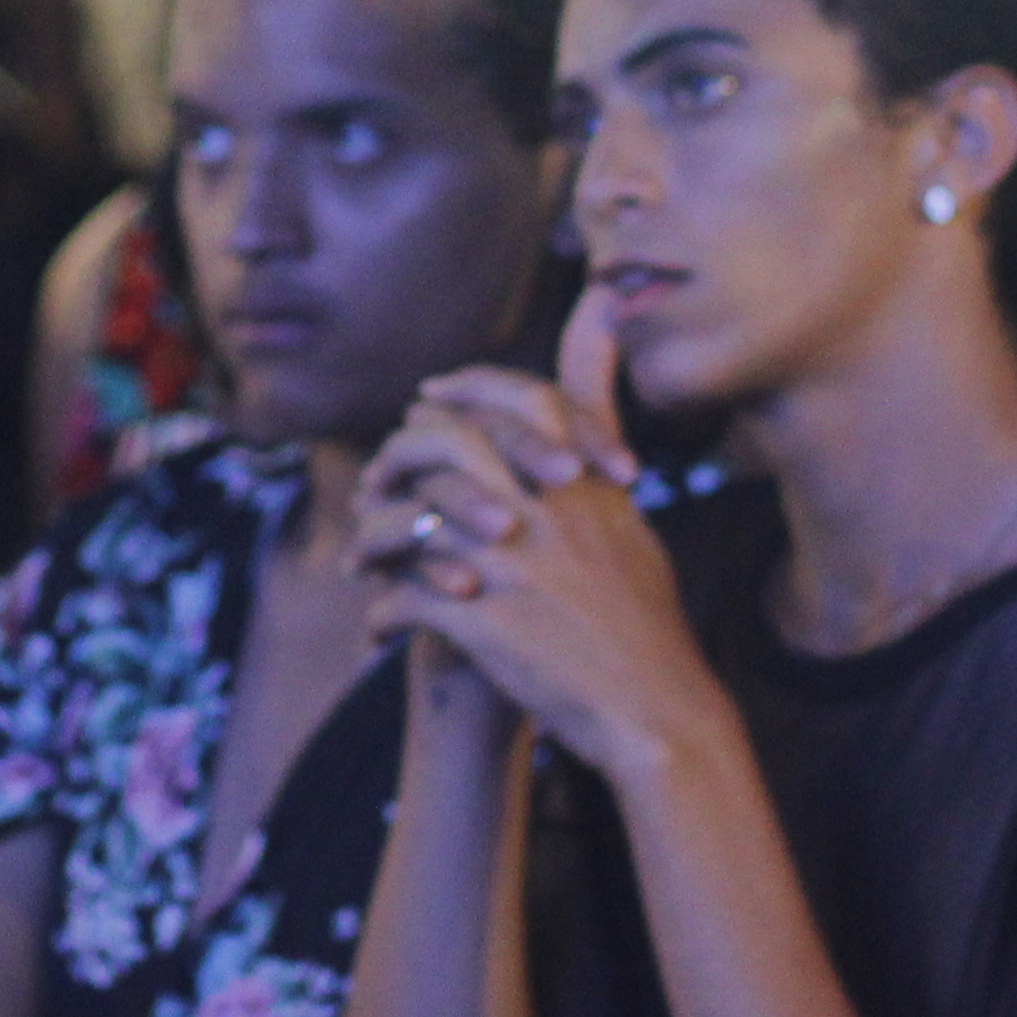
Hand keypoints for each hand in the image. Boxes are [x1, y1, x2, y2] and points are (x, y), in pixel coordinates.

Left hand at [350, 368, 698, 774]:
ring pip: (407, 521)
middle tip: (377, 482)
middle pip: (443, 444)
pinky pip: (403, 600)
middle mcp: (543, 510)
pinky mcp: (484, 623)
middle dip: (398, 456)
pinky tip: (380, 630)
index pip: (515, 399)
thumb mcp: (626, 509)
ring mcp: (510, 565)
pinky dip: (382, 614)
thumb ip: (597, 418)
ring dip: (373, 539)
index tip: (427, 397)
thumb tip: (601, 305)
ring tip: (362, 561)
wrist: (654, 712)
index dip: (462, 390)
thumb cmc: (642, 615)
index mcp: (580, 482)